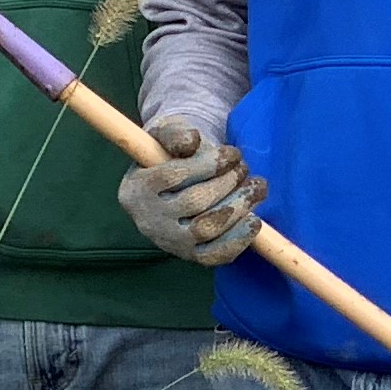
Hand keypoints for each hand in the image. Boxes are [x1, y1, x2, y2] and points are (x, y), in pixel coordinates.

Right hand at [118, 118, 265, 265]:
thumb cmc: (170, 155)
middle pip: (193, 203)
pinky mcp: (189, 256)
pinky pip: (214, 255)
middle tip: (244, 168)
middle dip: (227, 183)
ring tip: (256, 187)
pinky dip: (238, 240)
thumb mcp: (166, 136)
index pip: (173, 176)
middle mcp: (147, 219)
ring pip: (206, 228)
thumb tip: (191, 141)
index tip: (233, 153)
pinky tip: (254, 220)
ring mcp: (168, 242)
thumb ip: (175, 133)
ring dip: (238, 206)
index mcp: (135, 188)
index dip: (208, 164)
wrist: (173, 184)